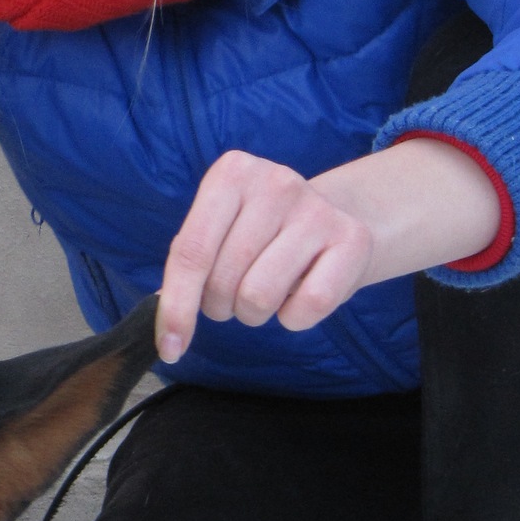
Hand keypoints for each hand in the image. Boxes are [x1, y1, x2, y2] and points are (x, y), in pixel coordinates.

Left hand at [154, 140, 501, 362]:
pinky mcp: (353, 239)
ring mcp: (316, 209)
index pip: (190, 251)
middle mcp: (275, 182)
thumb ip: (190, 265)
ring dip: (255, 312)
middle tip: (236, 293)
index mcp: (232, 172)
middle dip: (221, 305)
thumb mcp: (220, 228)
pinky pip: (307, 306)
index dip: (176, 307)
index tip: (169, 348)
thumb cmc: (262, 232)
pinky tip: (299, 293)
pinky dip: (294, 317)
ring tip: (267, 289)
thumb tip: (167, 328)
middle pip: (223, 279)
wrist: (335, 216)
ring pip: (260, 297)